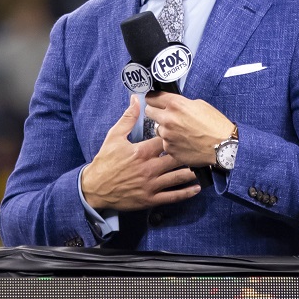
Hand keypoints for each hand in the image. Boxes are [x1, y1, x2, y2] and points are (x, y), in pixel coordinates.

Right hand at [81, 95, 199, 210]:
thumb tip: (136, 99)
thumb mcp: (113, 136)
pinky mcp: (150, 199)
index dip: (175, 135)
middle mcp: (148, 168)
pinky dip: (186, 192)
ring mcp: (150, 185)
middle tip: (201, 148)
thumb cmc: (104, 161)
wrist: (94, 188)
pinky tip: (197, 188)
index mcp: (141, 152)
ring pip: (178, 177)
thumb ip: (127, 118)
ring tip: (203, 165)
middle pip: (176, 158)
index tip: (184, 131)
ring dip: (192, 171)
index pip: (165, 140)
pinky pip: (172, 196)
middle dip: (188, 153)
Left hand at [144, 92, 233, 166]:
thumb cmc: (216, 126)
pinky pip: (165, 142)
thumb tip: (172, 105)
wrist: (223, 147)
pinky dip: (171, 142)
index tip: (154, 99)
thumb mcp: (200, 105)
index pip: (152, 97)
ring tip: (180, 131)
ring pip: (157, 129)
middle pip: (149, 112)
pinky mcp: (170, 149)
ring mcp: (167, 135)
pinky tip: (183, 142)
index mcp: (176, 104)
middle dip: (156, 112)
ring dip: (165, 129)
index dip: (153, 98)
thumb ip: (182, 103)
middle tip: (165, 115)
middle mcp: (168, 119)